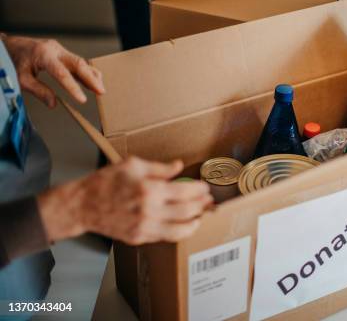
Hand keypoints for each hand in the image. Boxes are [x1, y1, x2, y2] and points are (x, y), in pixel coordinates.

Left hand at [2, 34, 104, 107]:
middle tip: (101, 91)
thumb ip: (38, 90)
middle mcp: (54, 50)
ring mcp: (60, 49)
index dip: (73, 88)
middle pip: (78, 64)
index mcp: (43, 55)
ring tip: (100, 89)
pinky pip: (78, 61)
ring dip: (91, 75)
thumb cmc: (14, 60)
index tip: (82, 100)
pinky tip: (93, 81)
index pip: (62, 74)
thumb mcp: (21, 78)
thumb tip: (53, 103)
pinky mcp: (62, 52)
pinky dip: (86, 72)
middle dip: (91, 78)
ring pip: (81, 61)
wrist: (10, 45)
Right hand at [38, 157, 213, 244]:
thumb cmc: (106, 182)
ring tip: (200, 216)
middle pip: (187, 211)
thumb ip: (159, 168)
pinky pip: (166, 237)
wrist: (82, 206)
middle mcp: (149, 211)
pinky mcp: (139, 238)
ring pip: (180, 230)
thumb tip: (179, 166)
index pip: (185, 192)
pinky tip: (183, 224)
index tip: (204, 187)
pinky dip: (178, 232)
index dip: (199, 190)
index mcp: (149, 189)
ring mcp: (144, 227)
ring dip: (194, 223)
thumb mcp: (132, 165)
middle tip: (208, 201)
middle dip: (202, 205)